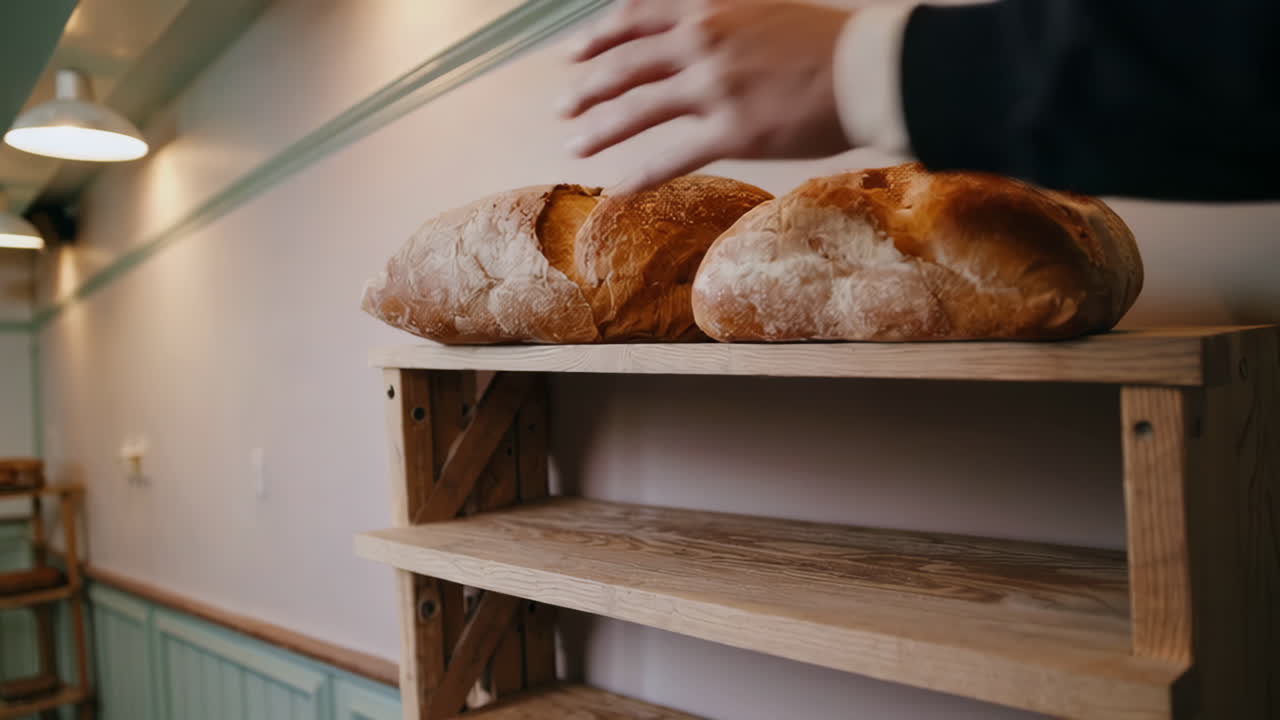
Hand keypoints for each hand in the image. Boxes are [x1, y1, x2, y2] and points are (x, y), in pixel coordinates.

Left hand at [559, 0, 854, 192]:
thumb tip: (684, 30)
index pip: (634, 17)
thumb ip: (718, 16)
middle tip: (563, 107)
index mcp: (708, 6)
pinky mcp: (733, 133)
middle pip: (624, 65)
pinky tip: (617, 188)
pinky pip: (672, 157)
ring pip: (637, 110)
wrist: (870, 69)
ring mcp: (714, 88)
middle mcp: (702, 41)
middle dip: (586, 88)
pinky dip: (640, 175)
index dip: (597, 38)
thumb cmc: (825, 40)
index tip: (574, 54)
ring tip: (574, 145)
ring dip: (599, 129)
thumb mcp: (761, 6)